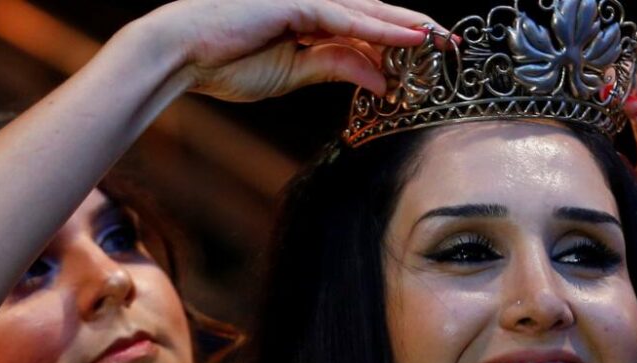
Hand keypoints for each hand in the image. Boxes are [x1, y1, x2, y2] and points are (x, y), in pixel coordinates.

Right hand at [153, 0, 438, 101]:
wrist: (183, 53)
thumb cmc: (225, 63)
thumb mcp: (293, 75)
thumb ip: (337, 70)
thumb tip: (382, 82)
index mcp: (311, 23)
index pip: (366, 30)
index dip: (400, 42)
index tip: (430, 60)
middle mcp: (314, 7)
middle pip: (377, 15)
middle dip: (416, 30)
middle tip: (453, 44)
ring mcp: (306, 1)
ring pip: (370, 12)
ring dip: (409, 26)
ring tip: (443, 39)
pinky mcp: (297, 4)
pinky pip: (347, 18)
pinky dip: (381, 29)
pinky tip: (410, 38)